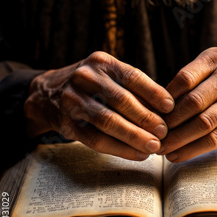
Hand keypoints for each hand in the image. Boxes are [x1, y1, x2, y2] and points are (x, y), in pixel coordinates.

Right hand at [24, 51, 174, 159]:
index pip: (131, 76)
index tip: (170, 107)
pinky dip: (120, 149)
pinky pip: (96, 140)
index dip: (153, 92)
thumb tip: (166, 109)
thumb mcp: (108, 75)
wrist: (46, 94)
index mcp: (101, 62)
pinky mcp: (67, 123)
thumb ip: (132, 87)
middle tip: (164, 132)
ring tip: (154, 146)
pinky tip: (137, 154)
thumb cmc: (90, 85)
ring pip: (108, 121)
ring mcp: (73, 100)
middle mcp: (85, 77)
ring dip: (134, 136)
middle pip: (121, 100)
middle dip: (146, 118)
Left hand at [158, 48, 216, 161]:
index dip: (165, 98)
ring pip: (203, 124)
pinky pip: (213, 140)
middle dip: (169, 121)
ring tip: (161, 147)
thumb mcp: (205, 69)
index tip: (150, 112)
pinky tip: (176, 155)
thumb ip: (183, 83)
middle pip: (194, 102)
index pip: (185, 79)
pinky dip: (191, 150)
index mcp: (216, 59)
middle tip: (152, 133)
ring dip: (178, 139)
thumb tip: (151, 108)